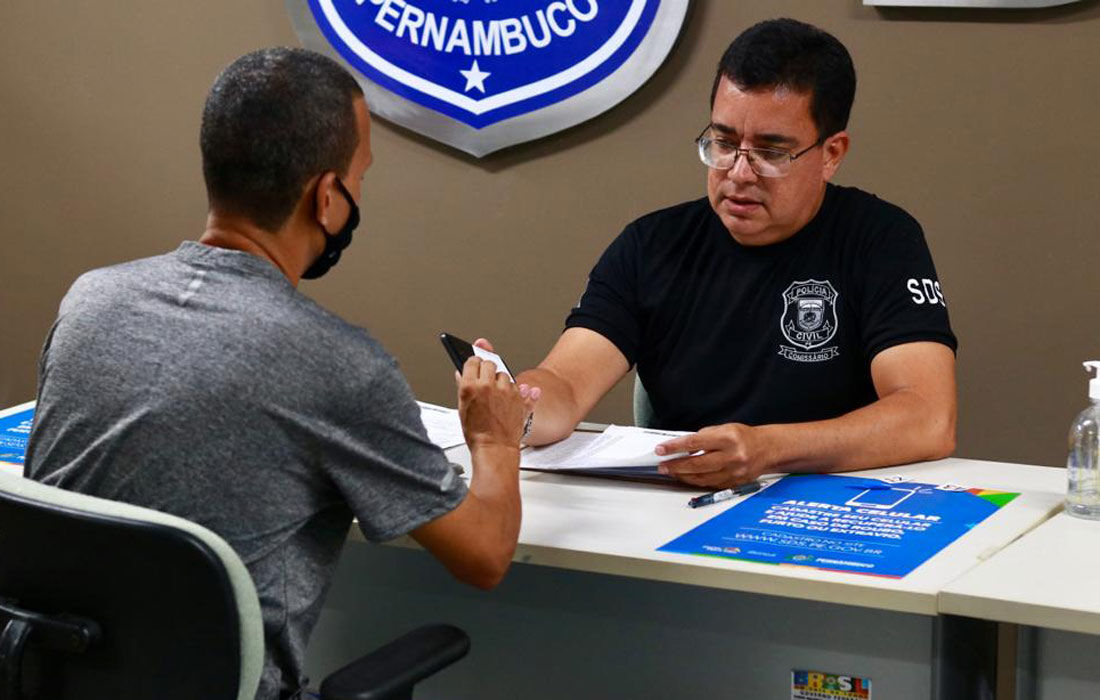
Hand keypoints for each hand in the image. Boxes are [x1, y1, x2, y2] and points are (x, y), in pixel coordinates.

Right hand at [471, 337, 539, 440]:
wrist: (495, 448)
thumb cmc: (477, 434)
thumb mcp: (462, 408)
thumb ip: (463, 386)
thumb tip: (462, 374)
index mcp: (470, 387)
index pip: (472, 361)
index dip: (473, 363)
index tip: (474, 365)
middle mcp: (487, 386)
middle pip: (489, 363)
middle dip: (486, 369)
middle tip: (484, 379)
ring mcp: (504, 391)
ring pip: (503, 373)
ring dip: (499, 380)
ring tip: (495, 394)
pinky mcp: (518, 396)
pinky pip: (515, 385)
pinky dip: (510, 390)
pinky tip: (504, 399)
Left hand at [654, 423, 770, 487]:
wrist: (767, 449)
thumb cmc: (744, 437)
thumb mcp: (724, 428)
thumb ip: (703, 437)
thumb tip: (682, 447)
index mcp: (728, 438)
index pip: (695, 443)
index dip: (675, 447)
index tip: (661, 450)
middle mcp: (732, 456)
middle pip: (696, 464)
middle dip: (675, 465)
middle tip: (662, 465)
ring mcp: (734, 472)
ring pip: (701, 477)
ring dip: (683, 476)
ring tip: (671, 471)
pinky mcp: (734, 483)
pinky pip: (710, 484)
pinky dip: (695, 481)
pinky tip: (686, 477)